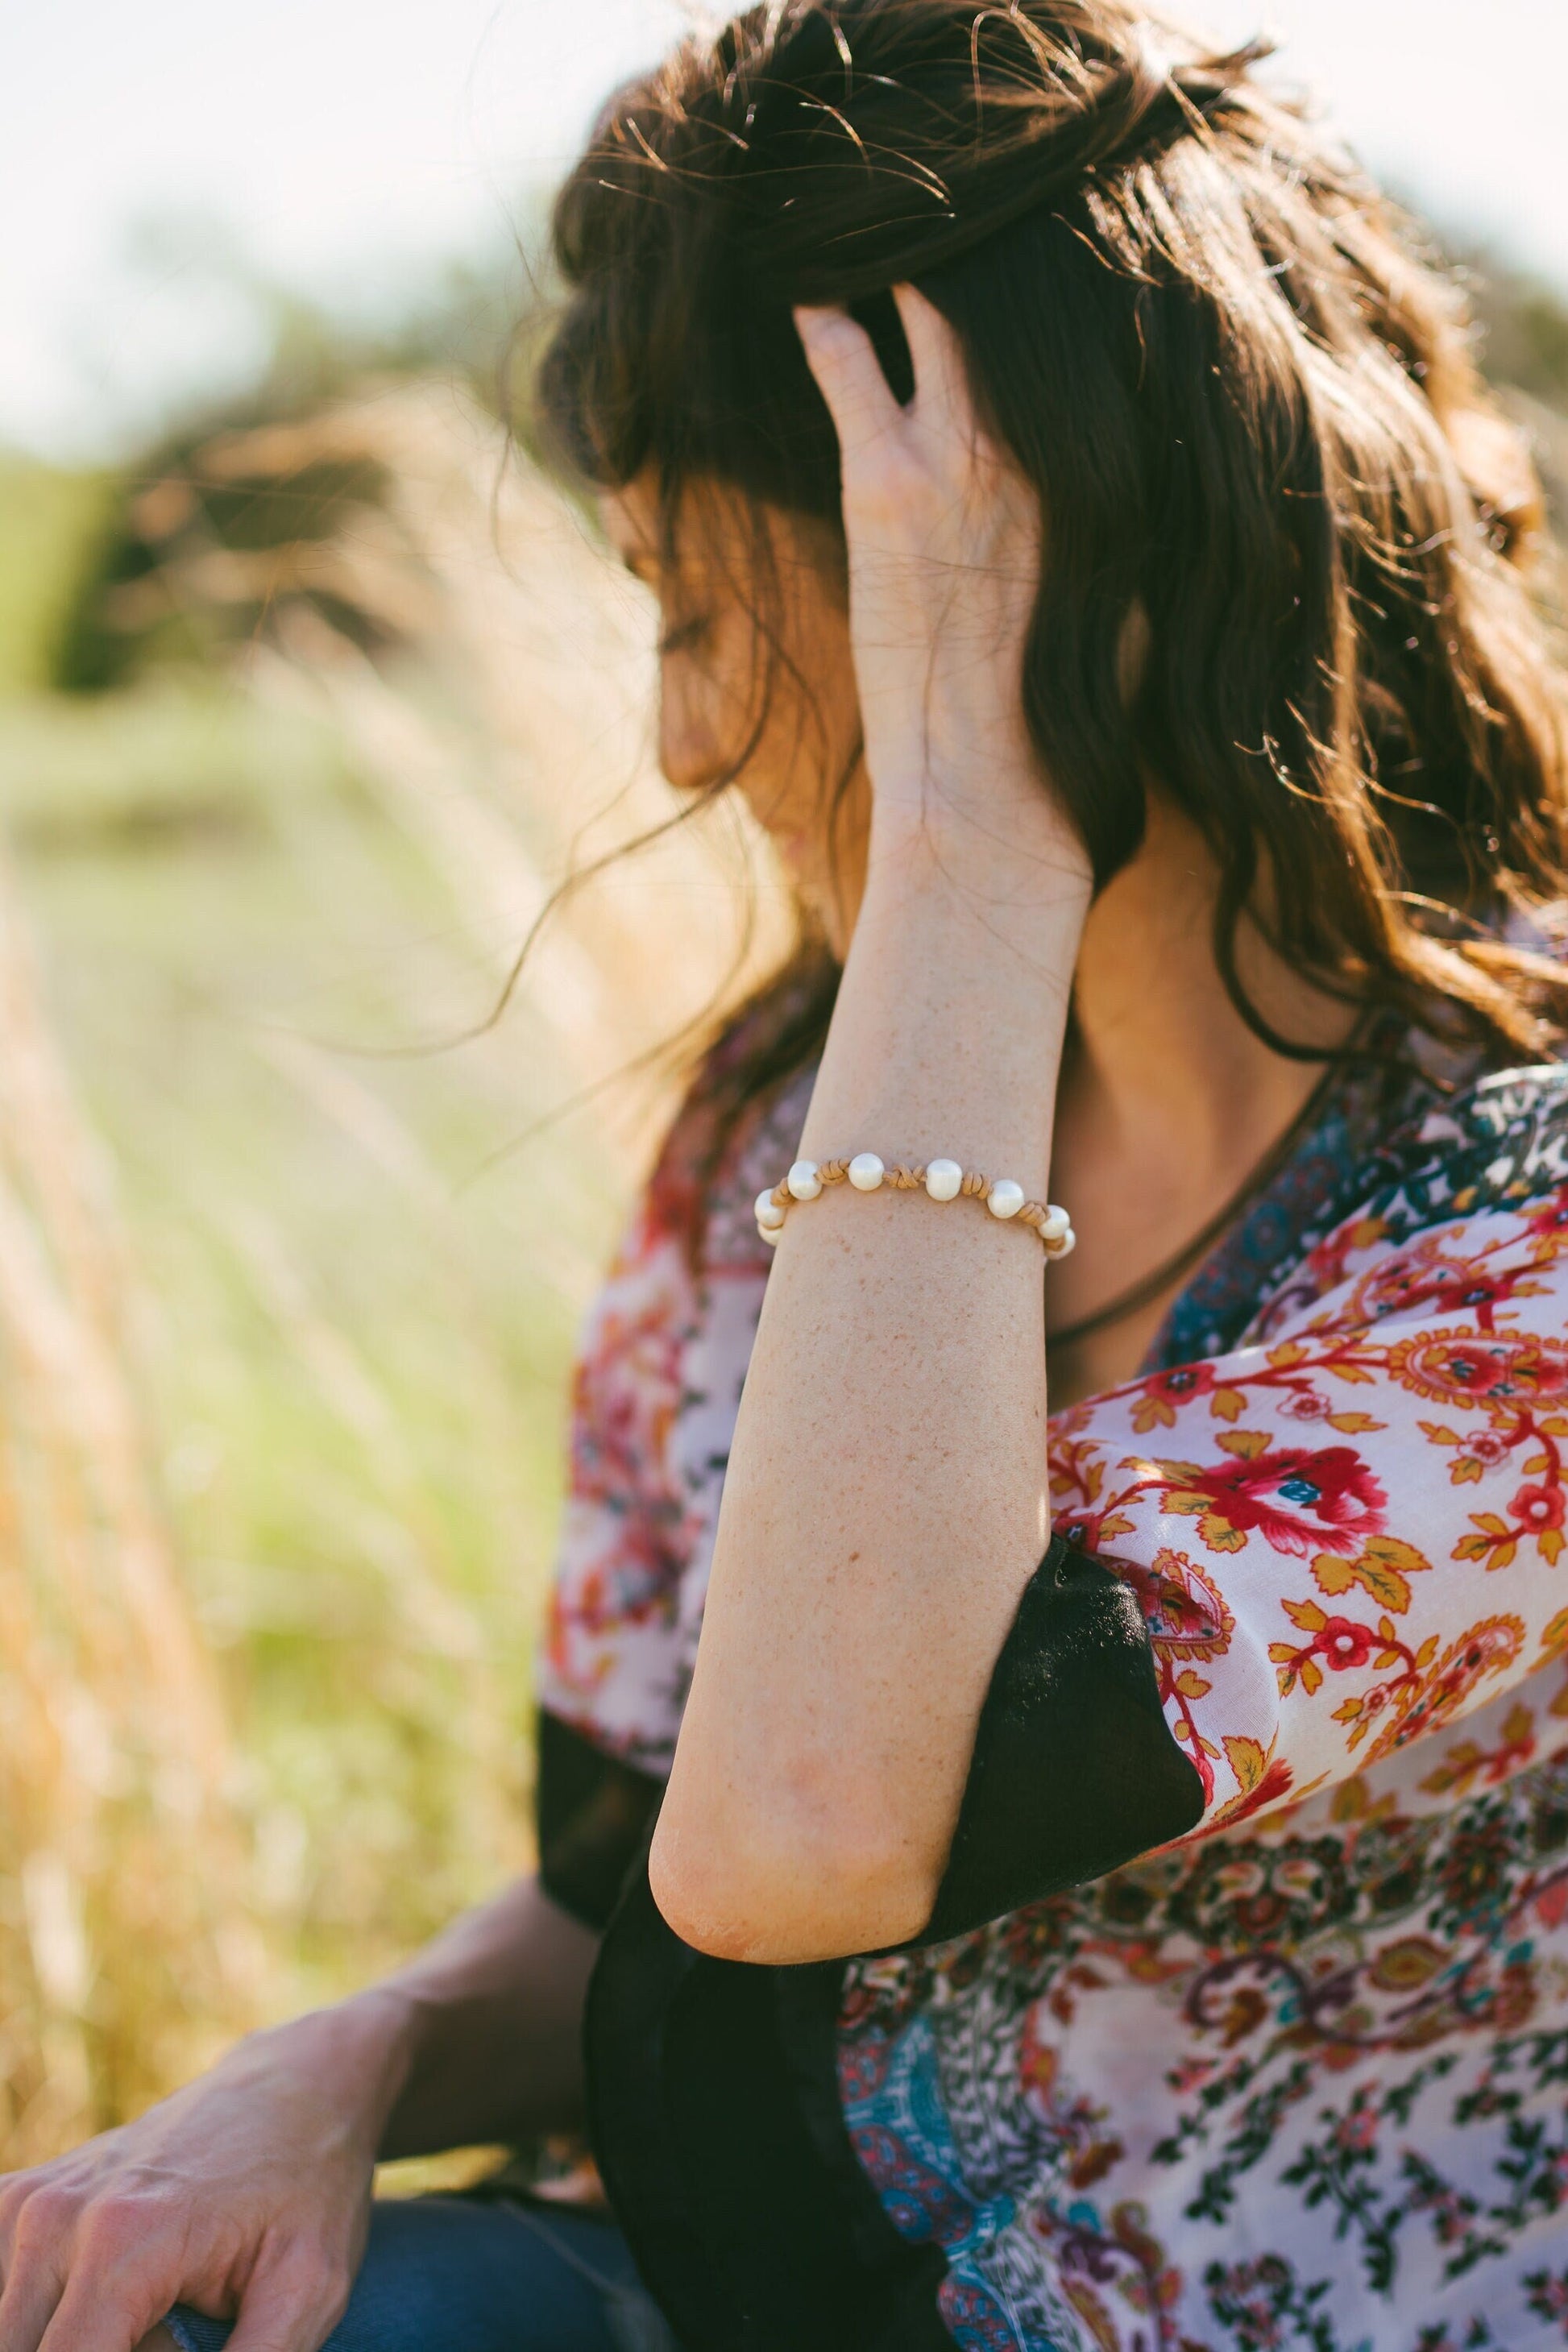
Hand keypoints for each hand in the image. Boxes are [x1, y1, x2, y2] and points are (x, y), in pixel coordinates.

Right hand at [0, 1997, 407, 2351]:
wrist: (294, 2087)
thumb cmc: (308, 2188)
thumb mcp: (309, 2291)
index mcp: (122, 2240)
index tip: (177, 2351)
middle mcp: (53, 2215)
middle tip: (175, 2334)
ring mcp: (26, 2202)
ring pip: (15, 2334)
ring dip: (71, 2346)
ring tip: (156, 2318)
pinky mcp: (16, 2200)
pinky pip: (7, 2300)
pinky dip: (50, 2319)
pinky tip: (116, 2299)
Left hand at [795, 286, 1083, 883]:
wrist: (994, 794)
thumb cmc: (1062, 728)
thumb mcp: (1124, 612)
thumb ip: (1120, 531)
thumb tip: (1120, 490)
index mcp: (1115, 472)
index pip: (1092, 339)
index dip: (1055, 297)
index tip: (1028, 276)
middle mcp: (1050, 441)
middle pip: (1014, 300)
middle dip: (979, 260)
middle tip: (938, 242)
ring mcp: (966, 451)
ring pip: (934, 304)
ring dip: (904, 271)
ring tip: (873, 248)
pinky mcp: (886, 480)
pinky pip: (847, 360)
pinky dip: (826, 317)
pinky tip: (808, 292)